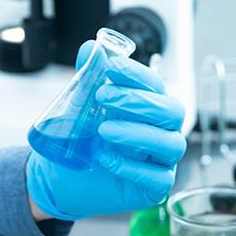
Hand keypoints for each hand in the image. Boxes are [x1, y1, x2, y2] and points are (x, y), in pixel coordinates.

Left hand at [26, 41, 186, 220]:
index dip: (136, 74)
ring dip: (137, 133)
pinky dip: (132, 167)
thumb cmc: (81, 138)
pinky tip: (105, 158)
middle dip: (138, 101)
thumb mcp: (80, 106)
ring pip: (171, 144)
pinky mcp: (153, 188)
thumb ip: (88, 78)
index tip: (110, 66)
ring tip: (103, 130)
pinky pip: (158, 179)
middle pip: (172, 111)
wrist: (62, 177)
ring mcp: (160, 161)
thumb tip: (90, 48)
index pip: (156, 85)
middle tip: (102, 97)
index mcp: (148, 108)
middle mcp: (161, 131)